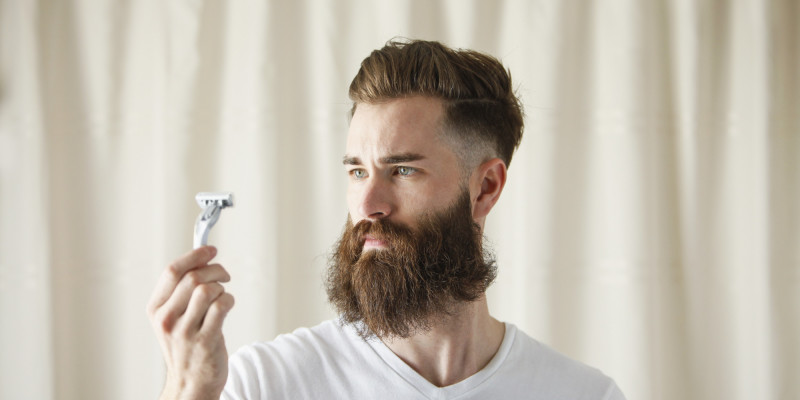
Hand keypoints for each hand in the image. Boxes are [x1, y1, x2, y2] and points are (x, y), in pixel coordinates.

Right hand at [146, 246, 234, 399]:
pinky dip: (229, 300)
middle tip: (224, 275)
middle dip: (215, 270)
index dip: (195, 256)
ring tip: (223, 295)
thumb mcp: (173, 318)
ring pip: (207, 290)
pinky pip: (221, 306)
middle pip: (192, 278)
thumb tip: (202, 257)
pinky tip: (227, 306)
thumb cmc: (186, 346)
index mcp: (156, 309)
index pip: (172, 271)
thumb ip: (182, 291)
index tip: (210, 250)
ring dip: (221, 288)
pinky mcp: (205, 341)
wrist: (190, 383)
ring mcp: (184, 332)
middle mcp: (166, 320)